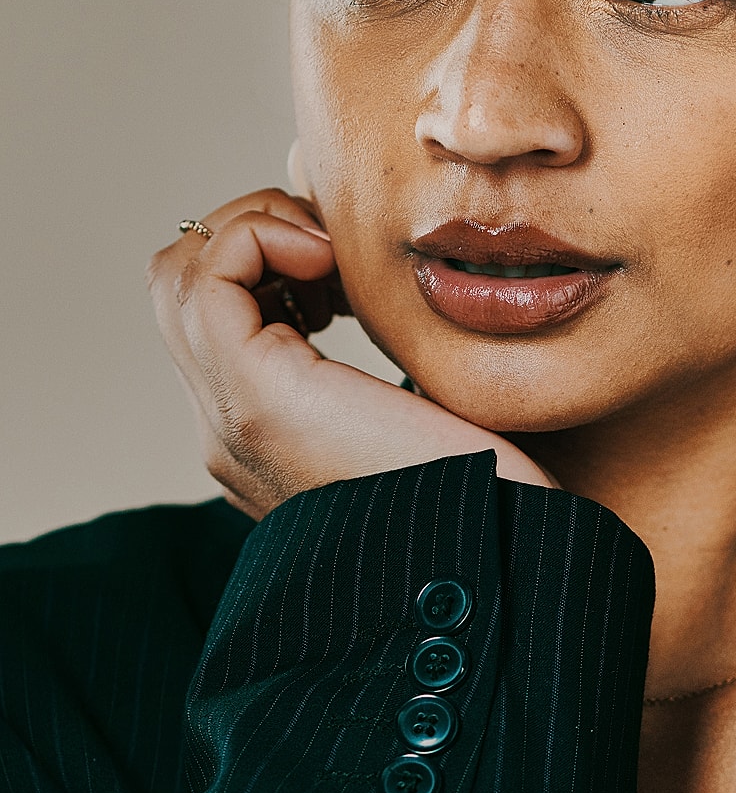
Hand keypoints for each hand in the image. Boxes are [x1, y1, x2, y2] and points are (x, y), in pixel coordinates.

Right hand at [147, 188, 556, 518]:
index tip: (344, 264)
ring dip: (252, 227)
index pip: (212, 319)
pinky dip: (258, 237)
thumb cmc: (489, 494)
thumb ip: (389, 377)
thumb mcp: (430, 419)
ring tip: (330, 249)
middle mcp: (232, 431)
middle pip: (181, 291)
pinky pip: (204, 281)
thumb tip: (384, 307)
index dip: (268, 261)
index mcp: (267, 437)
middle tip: (331, 245)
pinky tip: (330, 258)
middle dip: (251, 234)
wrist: (502, 565)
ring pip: (177, 277)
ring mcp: (233, 420)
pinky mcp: (257, 401)